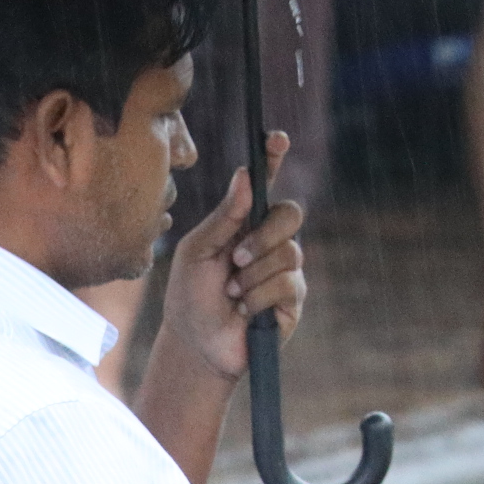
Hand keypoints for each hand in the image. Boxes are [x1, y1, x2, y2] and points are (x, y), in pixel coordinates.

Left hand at [157, 130, 307, 385]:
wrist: (197, 344)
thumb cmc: (190, 295)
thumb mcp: (197, 252)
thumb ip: (223, 217)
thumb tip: (245, 176)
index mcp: (244, 222)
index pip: (266, 183)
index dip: (274, 158)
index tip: (276, 139)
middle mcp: (269, 240)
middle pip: (290, 213)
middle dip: (263, 234)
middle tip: (236, 258)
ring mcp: (284, 268)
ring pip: (290, 251)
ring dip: (253, 275)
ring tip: (232, 293)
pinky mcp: (293, 298)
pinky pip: (289, 283)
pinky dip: (260, 297)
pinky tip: (244, 310)